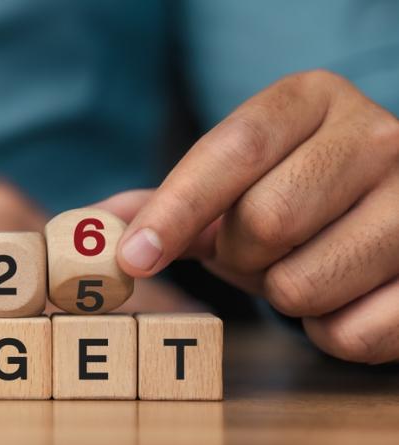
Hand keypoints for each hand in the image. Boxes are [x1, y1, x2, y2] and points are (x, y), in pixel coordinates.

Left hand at [97, 70, 398, 363]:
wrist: (395, 217)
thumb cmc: (299, 198)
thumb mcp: (237, 184)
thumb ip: (166, 201)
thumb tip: (87, 224)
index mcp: (312, 100)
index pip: (232, 150)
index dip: (175, 209)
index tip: (133, 258)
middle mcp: (378, 136)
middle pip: (265, 223)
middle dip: (240, 259)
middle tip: (254, 254)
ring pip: (303, 285)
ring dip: (284, 297)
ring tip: (305, 268)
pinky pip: (351, 333)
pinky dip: (330, 332)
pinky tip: (344, 298)